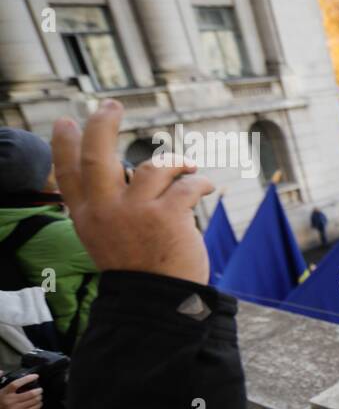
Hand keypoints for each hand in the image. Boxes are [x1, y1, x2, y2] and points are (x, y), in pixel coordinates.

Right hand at [0, 373, 41, 408]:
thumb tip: (2, 371)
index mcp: (3, 393)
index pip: (16, 384)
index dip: (27, 379)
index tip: (35, 376)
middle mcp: (10, 401)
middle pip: (29, 394)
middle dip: (38, 390)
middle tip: (40, 389)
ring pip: (33, 401)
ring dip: (39, 397)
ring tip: (40, 395)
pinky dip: (38, 405)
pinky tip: (39, 403)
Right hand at [52, 100, 214, 283]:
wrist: (159, 303)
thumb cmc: (140, 271)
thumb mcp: (108, 240)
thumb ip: (111, 208)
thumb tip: (128, 174)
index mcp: (87, 217)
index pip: (67, 173)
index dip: (62, 145)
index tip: (64, 121)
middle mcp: (106, 210)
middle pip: (96, 154)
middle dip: (101, 124)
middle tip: (110, 106)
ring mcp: (135, 211)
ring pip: (153, 166)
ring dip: (176, 162)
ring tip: (189, 166)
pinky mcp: (167, 215)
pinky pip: (186, 183)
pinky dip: (199, 181)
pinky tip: (206, 185)